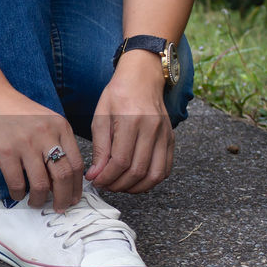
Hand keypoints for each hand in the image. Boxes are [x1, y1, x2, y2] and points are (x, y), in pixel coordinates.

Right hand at [0, 91, 84, 209]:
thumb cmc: (18, 113)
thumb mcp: (46, 121)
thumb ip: (57, 143)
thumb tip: (60, 178)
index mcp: (60, 127)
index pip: (77, 163)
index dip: (77, 186)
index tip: (73, 197)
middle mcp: (46, 135)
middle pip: (63, 176)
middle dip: (63, 198)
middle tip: (60, 207)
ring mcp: (26, 144)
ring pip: (41, 183)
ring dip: (39, 199)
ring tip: (36, 202)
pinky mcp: (6, 152)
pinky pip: (17, 182)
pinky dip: (18, 194)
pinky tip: (18, 194)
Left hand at [87, 50, 173, 192]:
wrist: (142, 79)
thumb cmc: (118, 96)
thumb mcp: (101, 117)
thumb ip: (99, 148)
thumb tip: (95, 175)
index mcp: (132, 121)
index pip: (121, 160)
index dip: (107, 176)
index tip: (95, 181)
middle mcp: (152, 129)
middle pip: (138, 170)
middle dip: (118, 184)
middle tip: (105, 185)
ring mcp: (165, 135)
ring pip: (155, 174)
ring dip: (136, 187)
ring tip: (119, 185)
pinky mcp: (171, 139)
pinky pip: (166, 168)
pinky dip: (151, 180)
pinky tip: (136, 180)